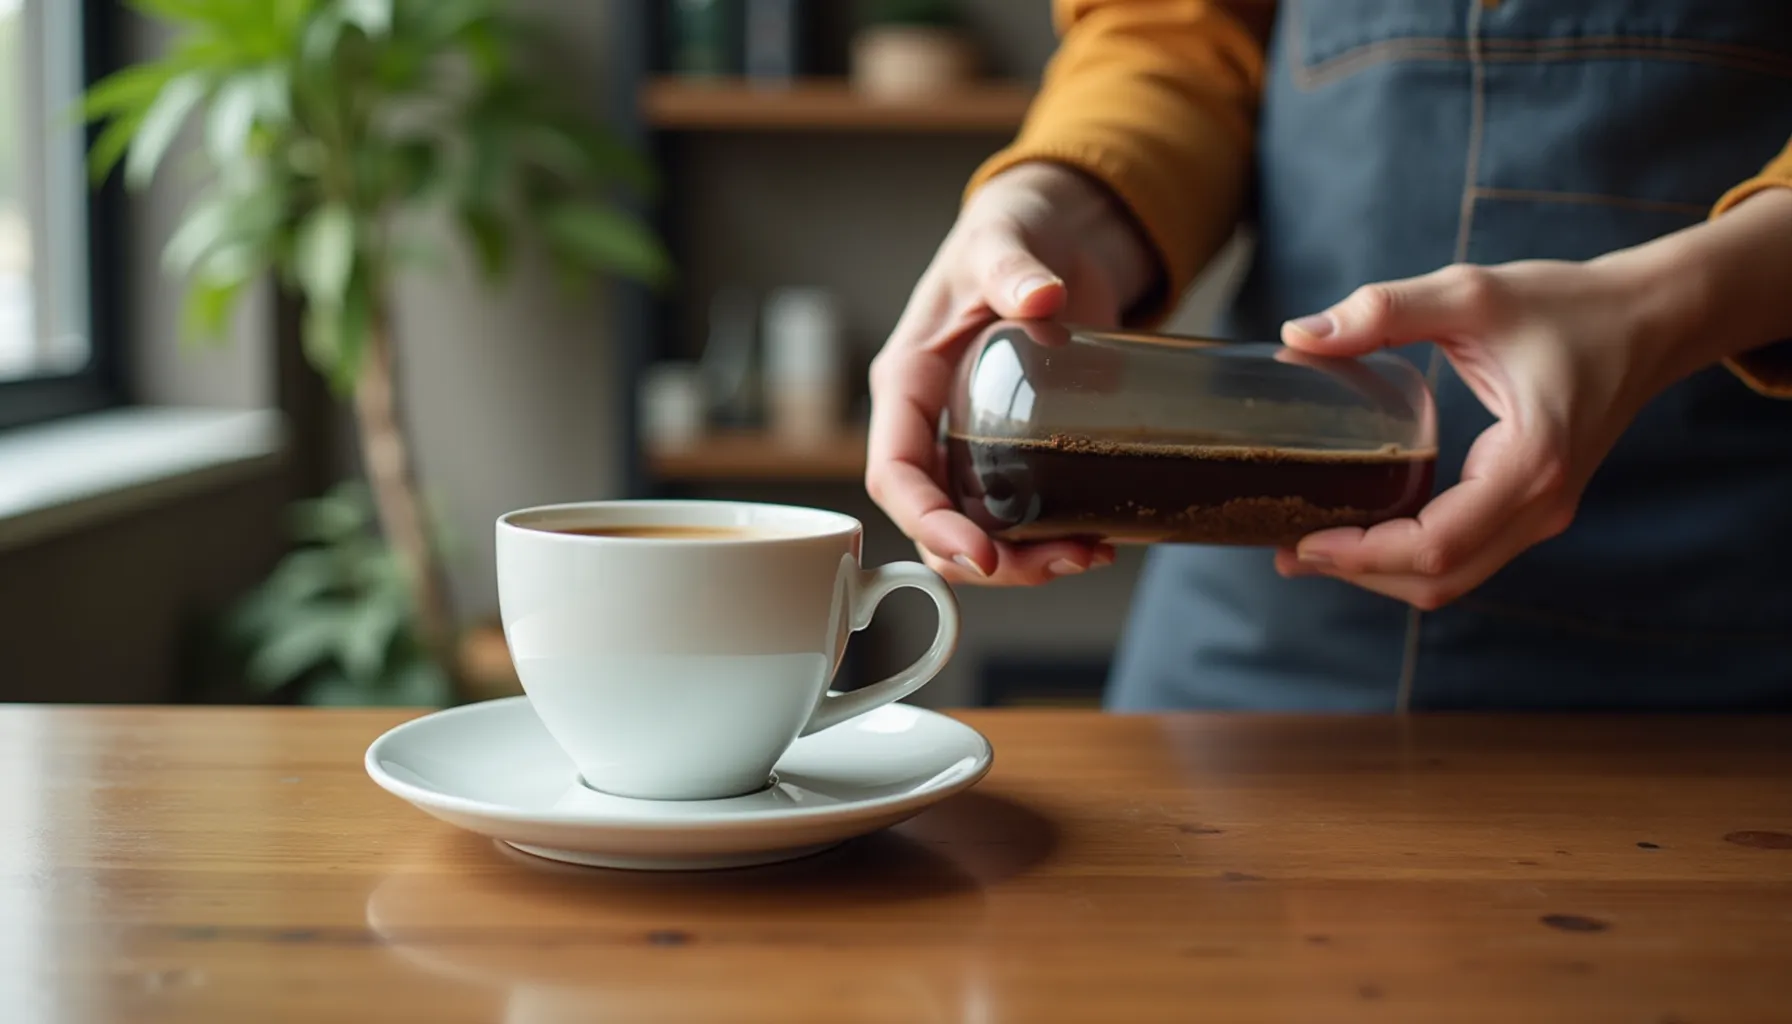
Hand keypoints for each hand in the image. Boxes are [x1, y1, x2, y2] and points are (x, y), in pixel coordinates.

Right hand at [867, 161, 1156, 584]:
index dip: (929, 522)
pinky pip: (1018, 516)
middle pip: (936, 522)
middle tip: (1064, 560)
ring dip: (1027, 562)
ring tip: (1092, 553)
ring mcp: (971, 447)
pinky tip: (1102, 537)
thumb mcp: (1002, 243)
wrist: (1053, 239)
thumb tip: (1040, 296)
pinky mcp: (1014, 454)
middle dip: (991, 560)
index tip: (979, 553)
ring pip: (977, 532)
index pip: (895, 473)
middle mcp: (931, 427)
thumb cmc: (1008, 237)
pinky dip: (1053, 539)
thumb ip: (1013, 267)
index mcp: (907, 385)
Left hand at [1273, 187, 1791, 607]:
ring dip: (1381, 572)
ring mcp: (1541, 513)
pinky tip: (1362, 528)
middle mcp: (1541, 505)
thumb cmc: (1567, 304)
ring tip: (1310, 547)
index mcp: (1530, 463)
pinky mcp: (1532, 507)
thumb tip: (1300, 335)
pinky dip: (1409, 554)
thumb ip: (1386, 311)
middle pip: (1439, 578)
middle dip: (1358, 574)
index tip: (1302, 542)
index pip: (1436, 544)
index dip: (1362, 556)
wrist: (1649, 318)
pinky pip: (1465, 553)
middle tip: (1286, 550)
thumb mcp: (1472, 294)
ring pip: (1453, 577)